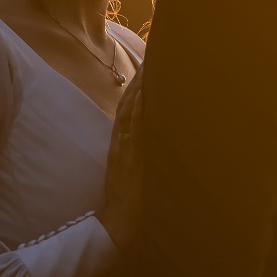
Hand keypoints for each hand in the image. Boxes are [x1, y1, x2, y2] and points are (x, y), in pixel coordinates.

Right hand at [100, 67, 142, 250]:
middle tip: (156, 51)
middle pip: (130, 101)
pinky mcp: (129, 159)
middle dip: (142, 76)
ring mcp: (124, 149)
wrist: (118, 225)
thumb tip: (158, 141)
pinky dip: (139, 110)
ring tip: (153, 62)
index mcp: (122, 143)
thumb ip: (141, 154)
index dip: (139, 84)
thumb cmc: (131, 201)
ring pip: (132, 110)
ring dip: (142, 86)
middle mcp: (121, 141)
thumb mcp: (135, 171)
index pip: (130, 107)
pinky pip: (134, 130)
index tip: (151, 63)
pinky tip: (146, 93)